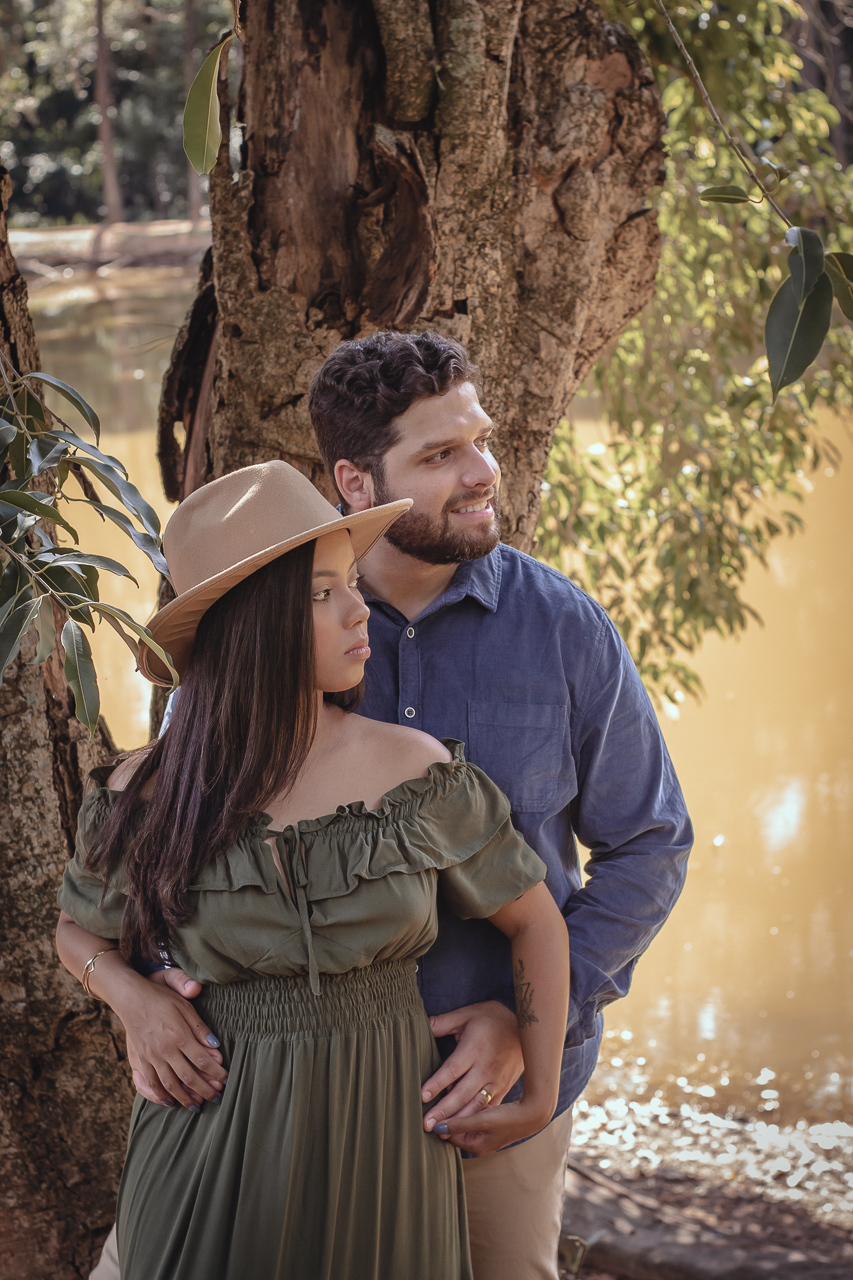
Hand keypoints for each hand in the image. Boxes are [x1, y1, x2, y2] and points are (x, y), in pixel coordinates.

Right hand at [119, 970, 226, 1110]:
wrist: (131, 998)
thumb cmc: (161, 998)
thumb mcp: (184, 1006)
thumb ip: (200, 1028)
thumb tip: (216, 1046)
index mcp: (178, 1035)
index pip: (202, 1060)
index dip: (216, 1072)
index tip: (226, 1079)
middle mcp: (164, 1050)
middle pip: (188, 1077)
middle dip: (205, 1090)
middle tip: (217, 1099)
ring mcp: (151, 1057)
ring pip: (170, 1085)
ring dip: (185, 1098)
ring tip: (198, 1106)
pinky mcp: (140, 1060)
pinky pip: (151, 1084)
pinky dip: (161, 1096)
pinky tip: (170, 1102)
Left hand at [422, 1001, 522, 1132]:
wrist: (526, 1030)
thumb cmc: (492, 1019)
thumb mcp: (467, 1014)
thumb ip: (443, 1022)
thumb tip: (421, 1024)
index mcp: (474, 1049)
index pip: (452, 1070)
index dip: (437, 1084)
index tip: (422, 1097)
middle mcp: (485, 1069)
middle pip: (462, 1093)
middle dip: (444, 1111)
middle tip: (427, 1125)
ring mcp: (496, 1082)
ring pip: (476, 1106)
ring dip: (459, 1122)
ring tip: (442, 1133)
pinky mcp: (503, 1090)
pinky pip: (488, 1109)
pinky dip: (476, 1121)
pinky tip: (463, 1132)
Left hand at [432, 1096, 553, 1156]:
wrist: (534, 1114)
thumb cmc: (508, 1118)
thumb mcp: (481, 1120)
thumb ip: (459, 1123)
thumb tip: (436, 1127)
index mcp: (475, 1146)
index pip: (448, 1135)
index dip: (439, 1122)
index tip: (429, 1108)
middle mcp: (479, 1143)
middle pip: (455, 1129)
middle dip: (446, 1117)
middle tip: (435, 1101)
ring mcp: (485, 1134)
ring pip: (464, 1122)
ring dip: (456, 1112)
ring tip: (446, 1096)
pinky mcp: (491, 1124)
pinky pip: (473, 1117)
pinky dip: (467, 1109)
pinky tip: (464, 1094)